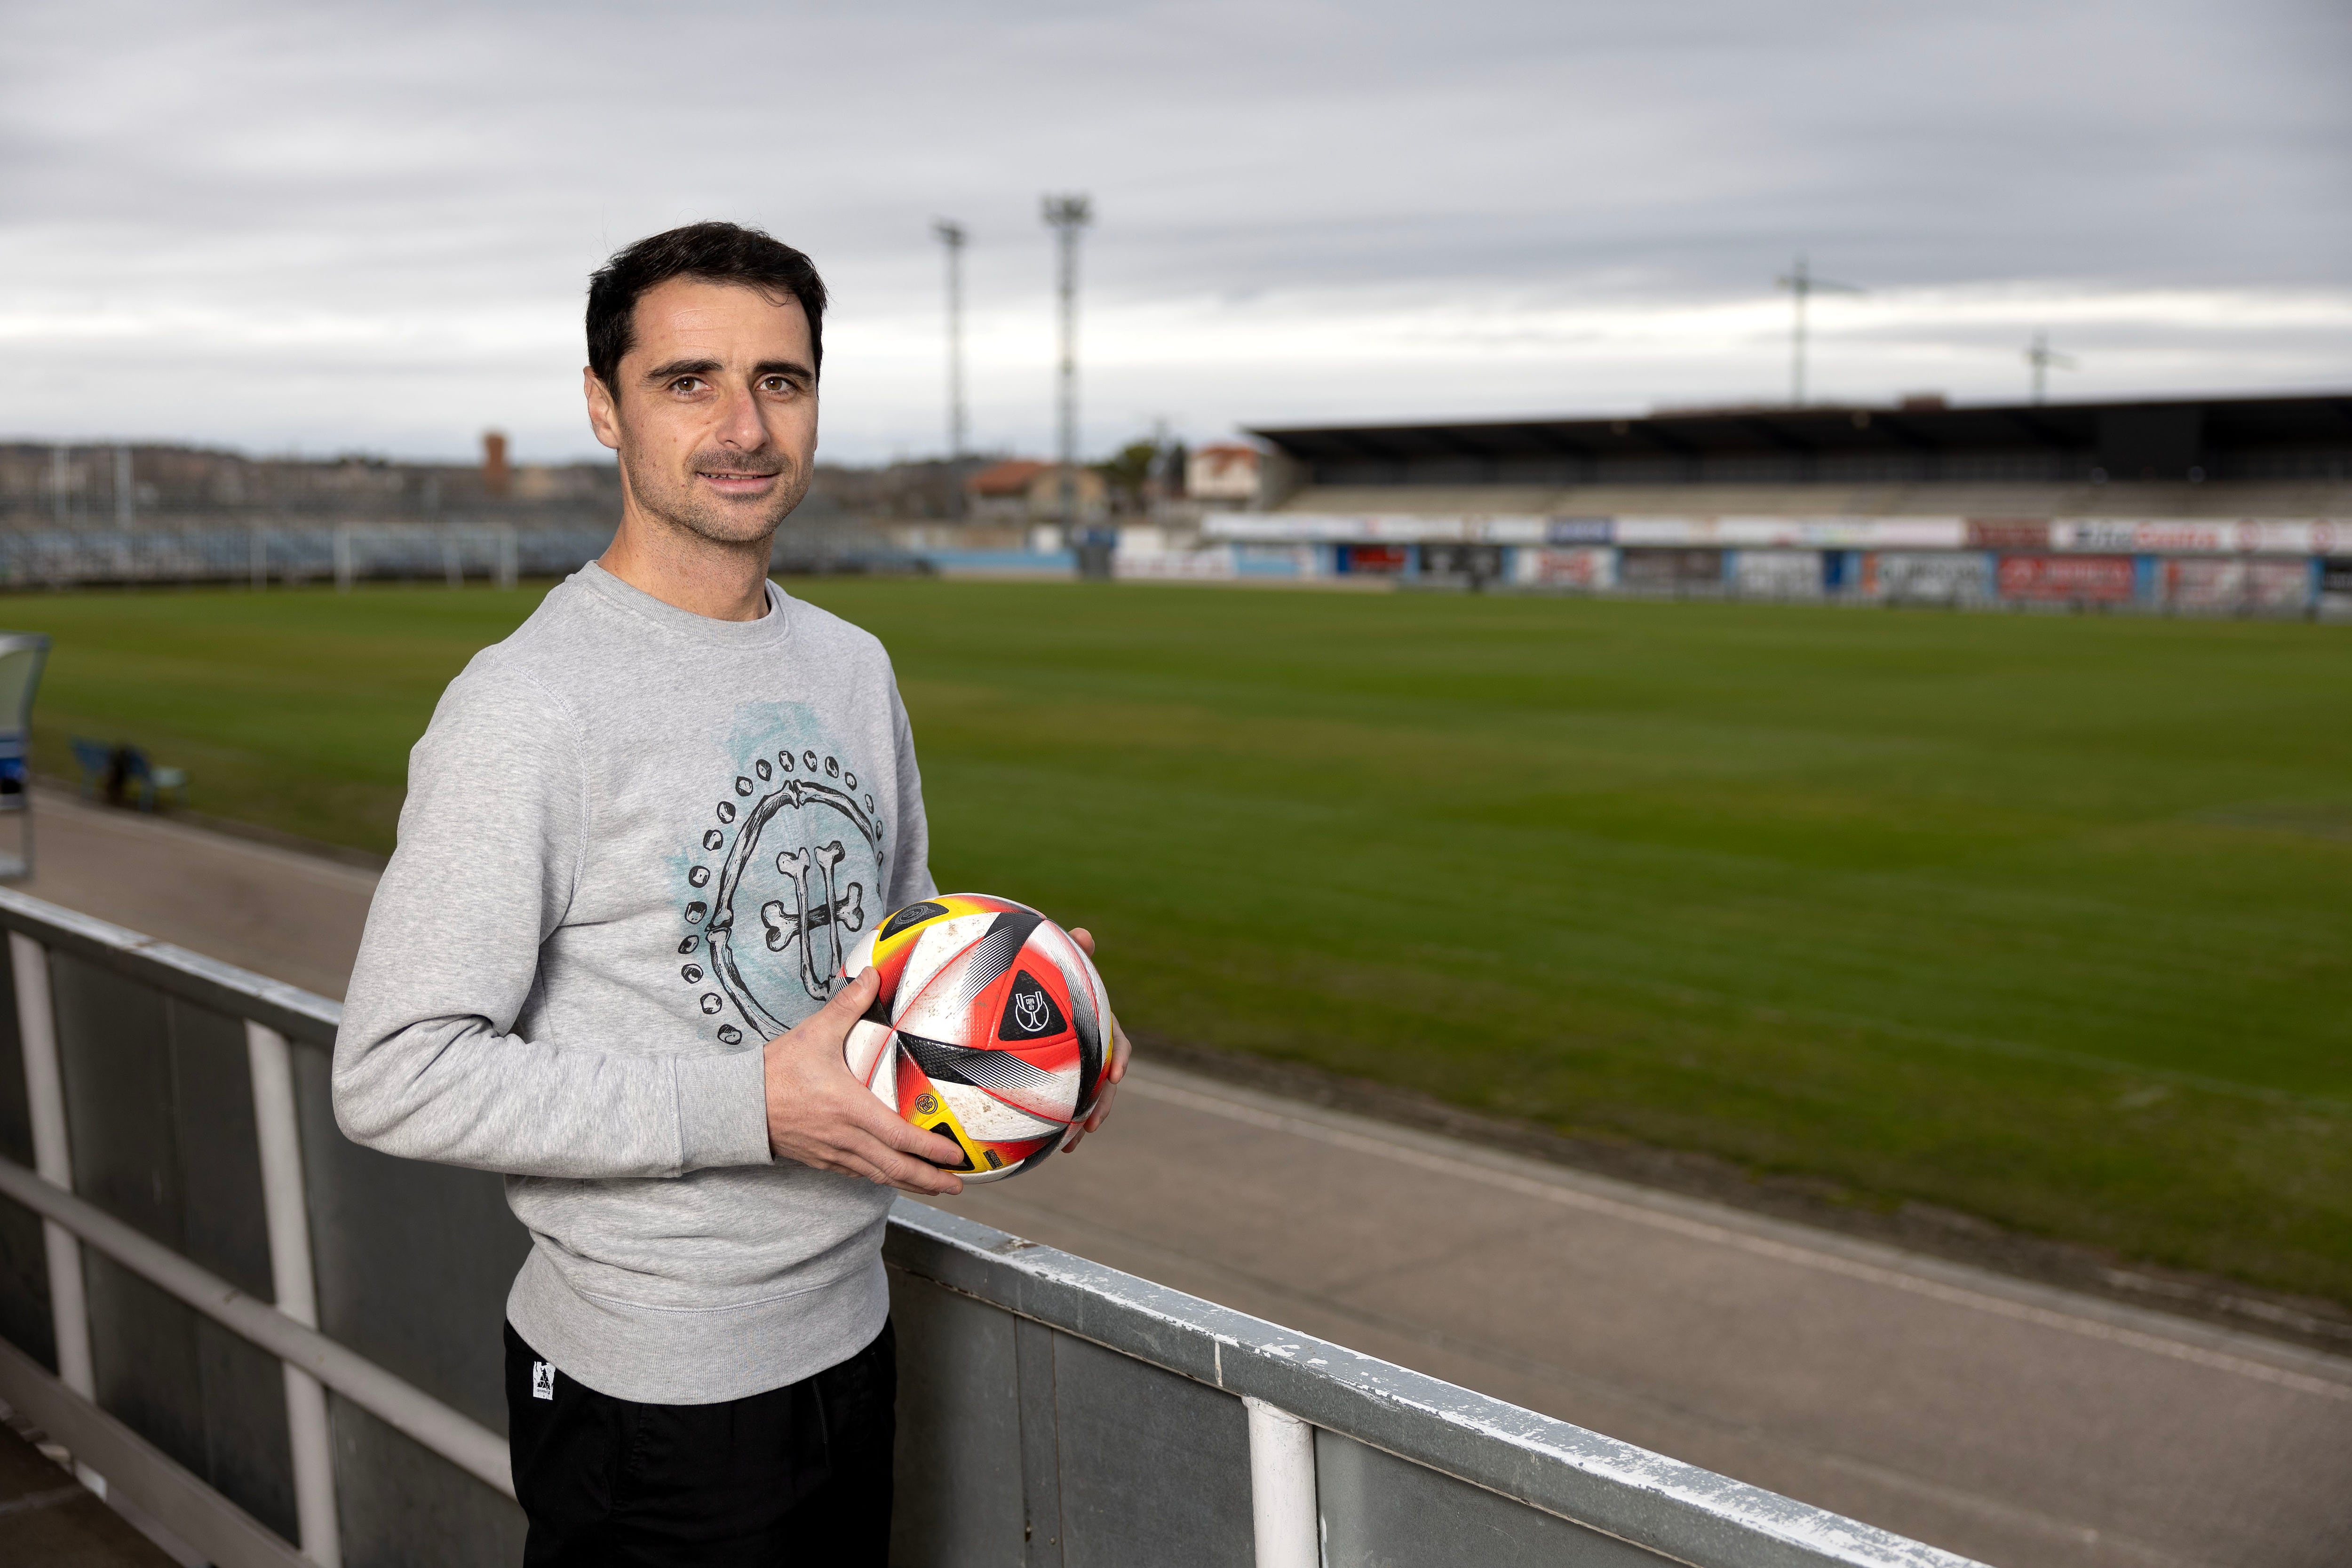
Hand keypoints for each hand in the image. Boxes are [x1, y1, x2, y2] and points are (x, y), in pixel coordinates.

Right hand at [764, 968, 964, 1195]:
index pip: (899, 1136)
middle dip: (930, 1180)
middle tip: (957, 1187)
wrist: (737, 1104)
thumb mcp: (814, 1032)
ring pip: (878, 1176)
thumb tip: (873, 975)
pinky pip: (857, 1174)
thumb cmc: (776, 1071)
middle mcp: (845, 1137)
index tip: (956, 1156)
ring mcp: (832, 1153)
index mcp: (850, 1109)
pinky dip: (880, 1178)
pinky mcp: (820, 1159)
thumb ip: (848, 1005)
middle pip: (895, 1168)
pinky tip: (892, 1177)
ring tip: (935, 1187)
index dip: (931, 1150)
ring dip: (909, 1184)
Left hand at [1061, 927, 1131, 1153]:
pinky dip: (1052, 1125)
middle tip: (1092, 1123)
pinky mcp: (1050, 1082)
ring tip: (1069, 1144)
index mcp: (1095, 1028)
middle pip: (1104, 1082)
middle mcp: (1088, 1051)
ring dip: (1080, 1123)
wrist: (1019, 996)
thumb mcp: (1058, 964)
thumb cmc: (1044, 977)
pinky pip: (1056, 1106)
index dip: (1120, 1058)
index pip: (1117, 1043)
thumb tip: (1084, 933)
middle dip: (1102, 1105)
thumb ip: (1071, 952)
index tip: (1118, 1073)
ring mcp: (1071, 1069)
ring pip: (1083, 1101)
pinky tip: (1039, 1143)